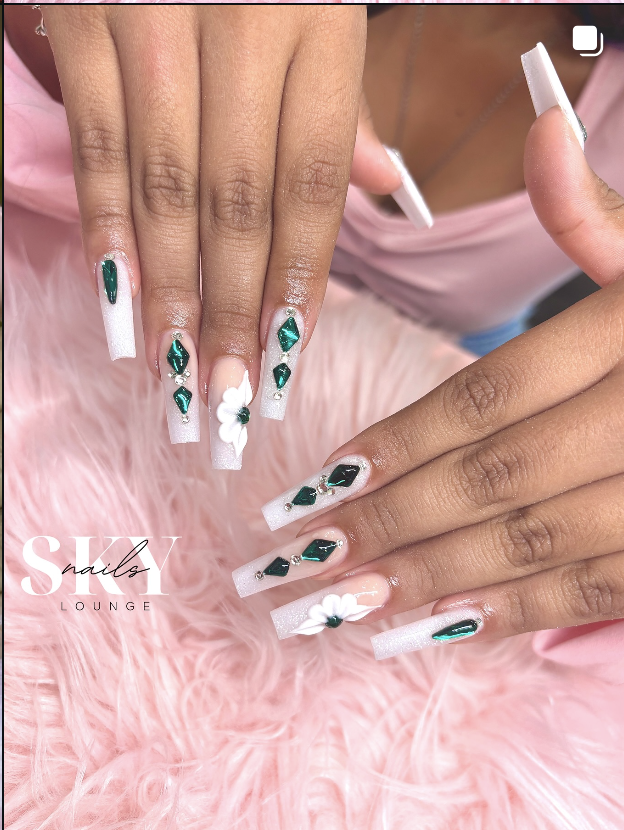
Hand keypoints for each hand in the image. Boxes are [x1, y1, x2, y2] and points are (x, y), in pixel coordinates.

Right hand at [43, 5, 371, 453]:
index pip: (312, 187)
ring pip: (168, 190)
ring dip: (170, 297)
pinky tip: (117, 309)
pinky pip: (100, 148)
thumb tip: (380, 190)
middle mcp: (242, 25)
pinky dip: (109, 236)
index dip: (298, 282)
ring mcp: (156, 20)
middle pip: (239, 206)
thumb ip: (342, 105)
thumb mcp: (322, 8)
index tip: (286, 361)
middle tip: (228, 403)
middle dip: (231, 315)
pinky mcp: (85, 18)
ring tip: (176, 379)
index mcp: (319, 25)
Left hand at [243, 107, 623, 653]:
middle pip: (497, 475)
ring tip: (343, 606)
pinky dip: (516, 615)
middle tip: (298, 562)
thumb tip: (542, 128)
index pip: (490, 394)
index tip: (318, 482)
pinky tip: (438, 628)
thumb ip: (595, 215)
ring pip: (539, 542)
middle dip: (390, 523)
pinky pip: (597, 589)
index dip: (400, 441)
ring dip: (434, 581)